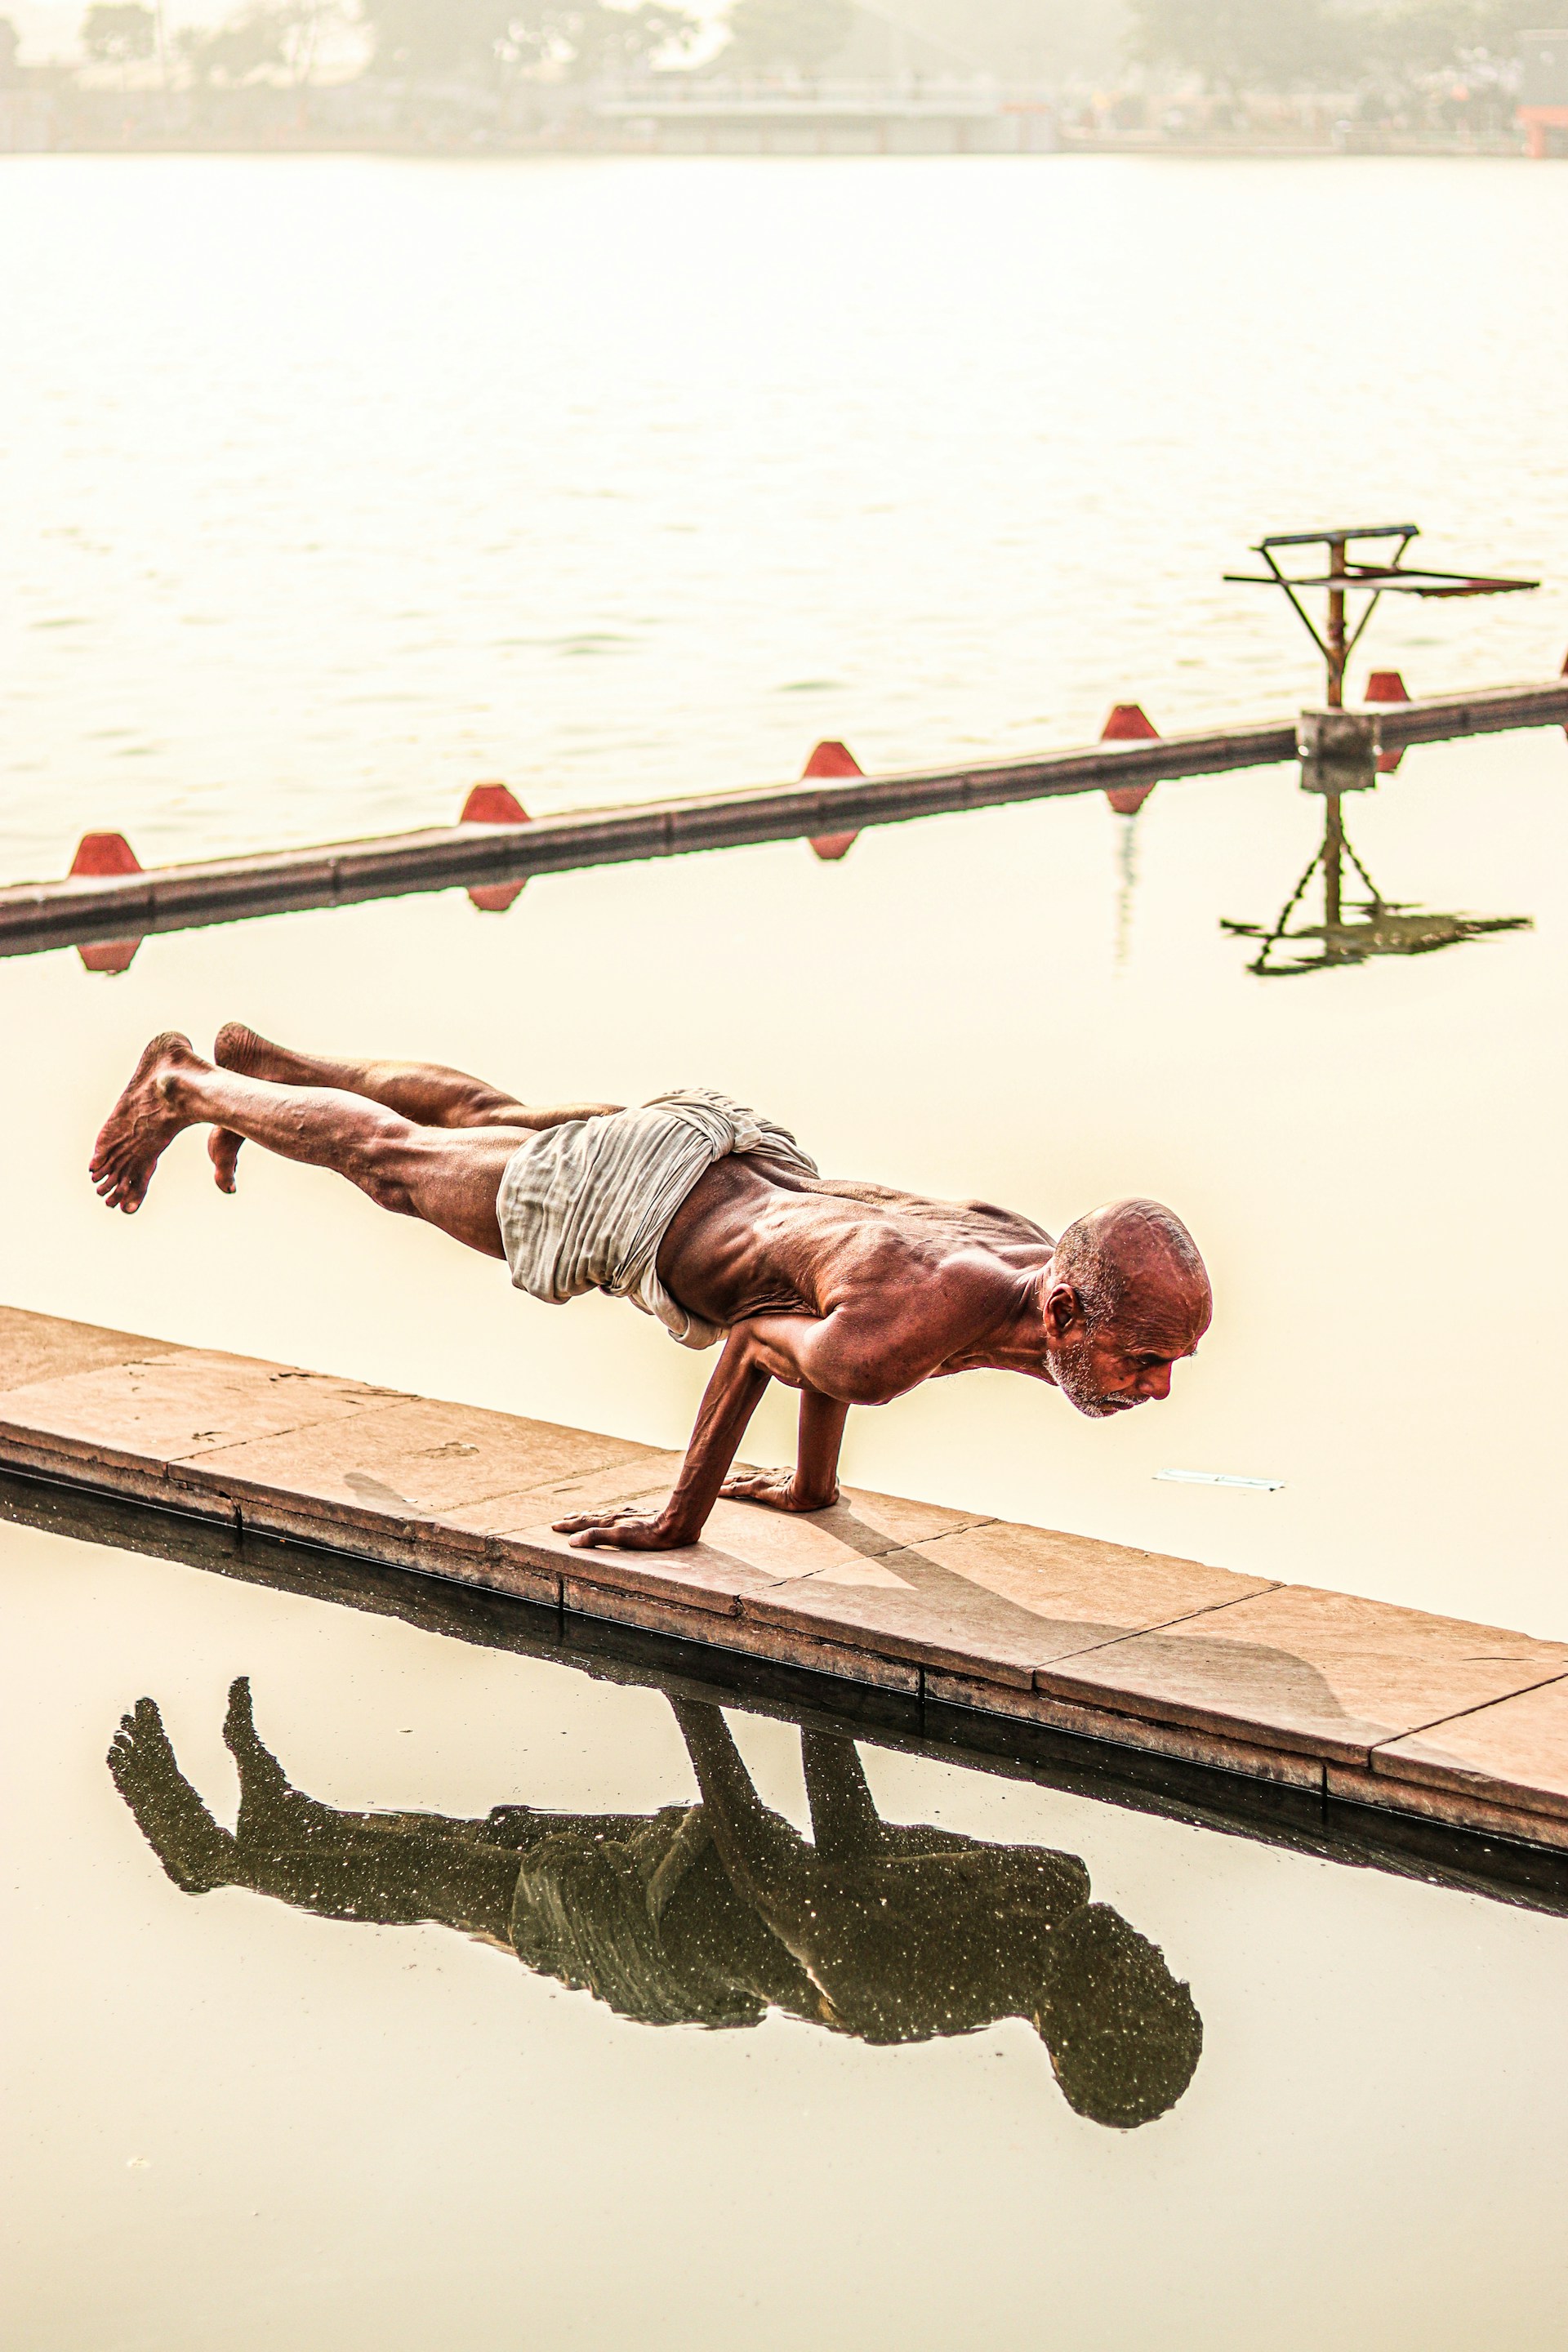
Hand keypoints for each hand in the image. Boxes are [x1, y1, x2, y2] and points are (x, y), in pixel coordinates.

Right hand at [551, 1506, 696, 1550]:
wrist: (675, 1524)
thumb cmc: (649, 1536)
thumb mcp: (620, 1538)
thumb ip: (597, 1538)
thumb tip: (573, 1541)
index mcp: (609, 1522)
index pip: (583, 1523)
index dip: (568, 1526)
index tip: (554, 1525)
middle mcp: (615, 1515)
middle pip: (590, 1516)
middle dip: (575, 1519)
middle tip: (562, 1519)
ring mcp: (626, 1514)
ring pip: (602, 1514)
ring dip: (588, 1516)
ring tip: (580, 1515)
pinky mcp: (637, 1514)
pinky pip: (614, 1513)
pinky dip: (604, 1515)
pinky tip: (611, 1516)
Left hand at [719, 1467, 838, 1514]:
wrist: (817, 1489)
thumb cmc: (824, 1488)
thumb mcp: (824, 1487)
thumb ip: (826, 1487)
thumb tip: (836, 1489)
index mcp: (784, 1476)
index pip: (763, 1476)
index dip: (752, 1477)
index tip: (743, 1478)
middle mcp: (771, 1476)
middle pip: (747, 1476)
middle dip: (732, 1477)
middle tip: (717, 1477)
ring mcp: (764, 1481)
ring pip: (739, 1481)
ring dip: (725, 1483)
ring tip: (710, 1485)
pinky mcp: (759, 1489)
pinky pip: (738, 1490)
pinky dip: (725, 1491)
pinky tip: (714, 1493)